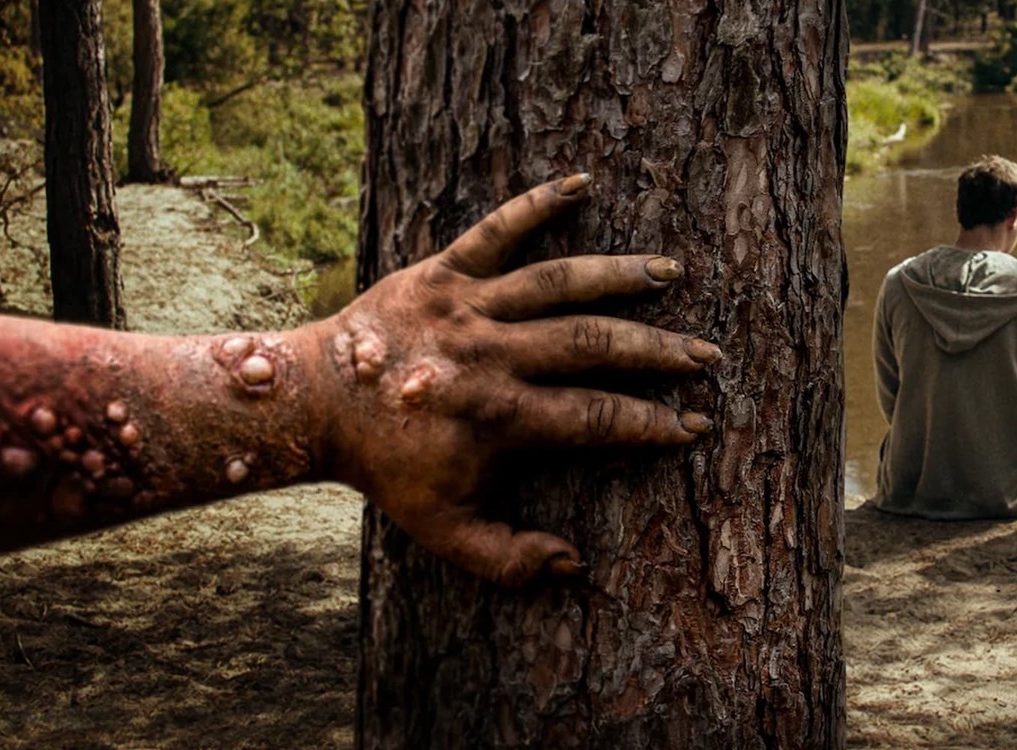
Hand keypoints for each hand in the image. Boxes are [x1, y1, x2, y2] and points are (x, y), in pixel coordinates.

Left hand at [314, 175, 717, 585]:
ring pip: (559, 283)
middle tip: (706, 355)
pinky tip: (581, 183)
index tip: (694, 425)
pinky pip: (495, 229)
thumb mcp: (442, 529)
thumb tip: (576, 565)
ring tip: (672, 273)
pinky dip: (536, 204)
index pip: (595, 417)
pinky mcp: (441, 270)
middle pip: (591, 344)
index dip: (651, 424)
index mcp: (498, 415)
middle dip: (657, 351)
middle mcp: (490, 355)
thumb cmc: (385, 468)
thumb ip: (507, 559)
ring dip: (620, 275)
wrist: (310, 403)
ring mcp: (468, 306)